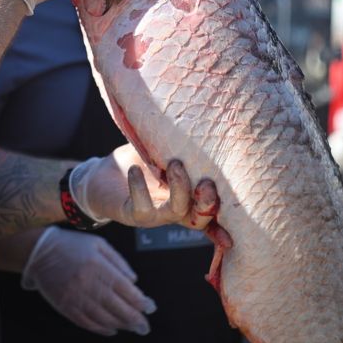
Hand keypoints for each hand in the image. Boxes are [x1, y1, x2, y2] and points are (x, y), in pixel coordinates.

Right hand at [21, 225, 156, 335]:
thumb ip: (118, 261)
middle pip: (117, 307)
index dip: (140, 301)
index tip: (151, 308)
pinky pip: (86, 322)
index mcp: (98, 266)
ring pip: (103, 318)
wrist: (40, 252)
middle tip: (145, 327)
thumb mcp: (98, 244)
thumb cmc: (73, 246)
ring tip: (133, 329)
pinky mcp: (65, 306)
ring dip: (121, 326)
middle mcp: (88, 284)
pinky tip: (112, 330)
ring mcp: (76, 297)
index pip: (125, 289)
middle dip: (135, 319)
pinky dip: (101, 329)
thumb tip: (134, 281)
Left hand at [73, 144, 231, 242]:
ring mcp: (157, 215)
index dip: (227, 216)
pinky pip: (141, 207)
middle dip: (208, 202)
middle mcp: (177, 210)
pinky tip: (135, 170)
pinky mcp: (133, 215)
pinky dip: (140, 188)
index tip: (241, 215)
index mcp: (189, 197)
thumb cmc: (139, 161)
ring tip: (175, 164)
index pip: (213, 209)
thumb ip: (180, 147)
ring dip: (180, 190)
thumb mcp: (162, 151)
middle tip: (208, 182)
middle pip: (201, 217)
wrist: (101, 176)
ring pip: (177, 211)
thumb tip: (203, 125)